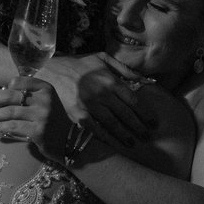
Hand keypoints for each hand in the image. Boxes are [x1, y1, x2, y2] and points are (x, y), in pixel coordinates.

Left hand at [0, 76, 71, 163]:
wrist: (71, 141)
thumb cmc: (54, 121)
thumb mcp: (46, 103)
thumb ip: (28, 97)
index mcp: (46, 89)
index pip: (20, 81)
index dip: (4, 87)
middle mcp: (44, 99)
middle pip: (11, 96)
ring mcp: (42, 115)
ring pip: (10, 112)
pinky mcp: (38, 131)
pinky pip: (13, 127)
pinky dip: (1, 129)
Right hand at [40, 53, 154, 146]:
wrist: (50, 70)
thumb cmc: (79, 65)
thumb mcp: (102, 58)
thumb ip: (123, 68)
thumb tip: (143, 80)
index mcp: (110, 80)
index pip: (133, 100)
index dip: (145, 113)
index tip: (153, 122)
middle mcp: (102, 94)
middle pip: (126, 114)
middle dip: (139, 127)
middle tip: (148, 137)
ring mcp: (90, 106)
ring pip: (112, 124)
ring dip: (124, 135)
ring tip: (132, 143)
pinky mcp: (77, 115)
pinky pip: (95, 129)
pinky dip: (105, 138)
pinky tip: (113, 144)